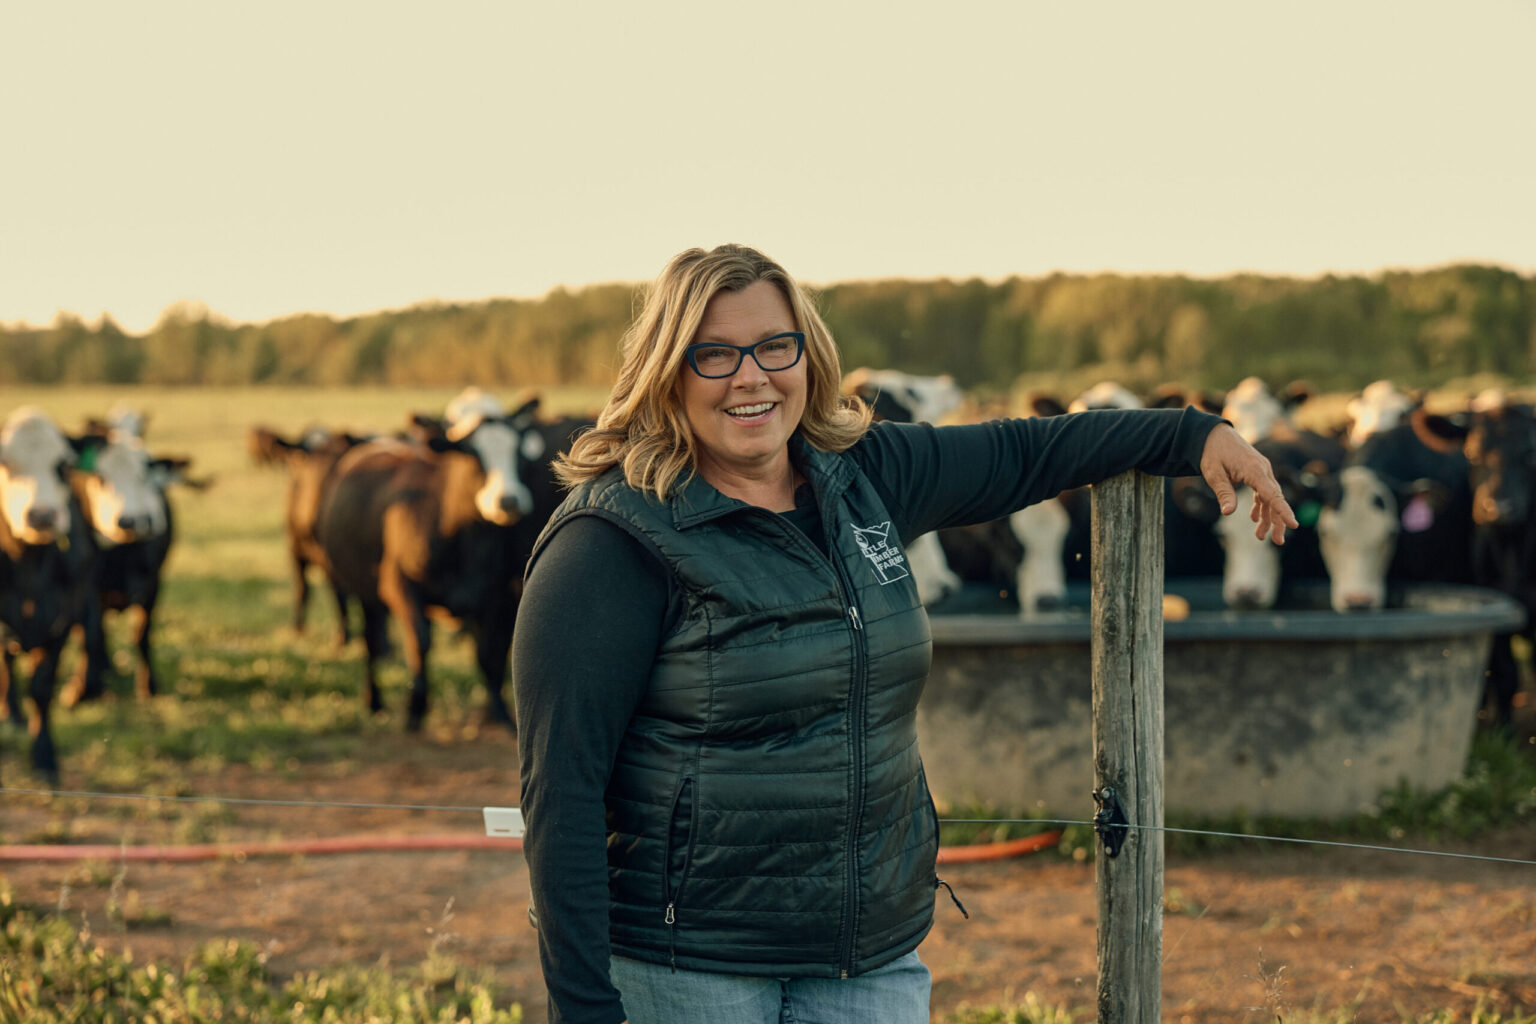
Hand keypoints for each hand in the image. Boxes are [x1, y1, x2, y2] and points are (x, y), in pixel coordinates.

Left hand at [1197, 423, 1298, 544]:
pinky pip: (1264, 491)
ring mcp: (1262, 470)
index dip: (1283, 511)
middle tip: (1278, 542)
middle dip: (1278, 521)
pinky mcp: (1257, 471)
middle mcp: (1263, 470)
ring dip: (1267, 517)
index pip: (1272, 494)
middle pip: (1275, 499)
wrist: (1213, 434)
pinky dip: (1261, 505)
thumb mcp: (1213, 473)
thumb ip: (1223, 492)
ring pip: (1270, 497)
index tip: (1294, 525)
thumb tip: (1228, 513)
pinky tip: (1254, 517)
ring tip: (1259, 536)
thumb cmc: (1212, 452)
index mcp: (1254, 470)